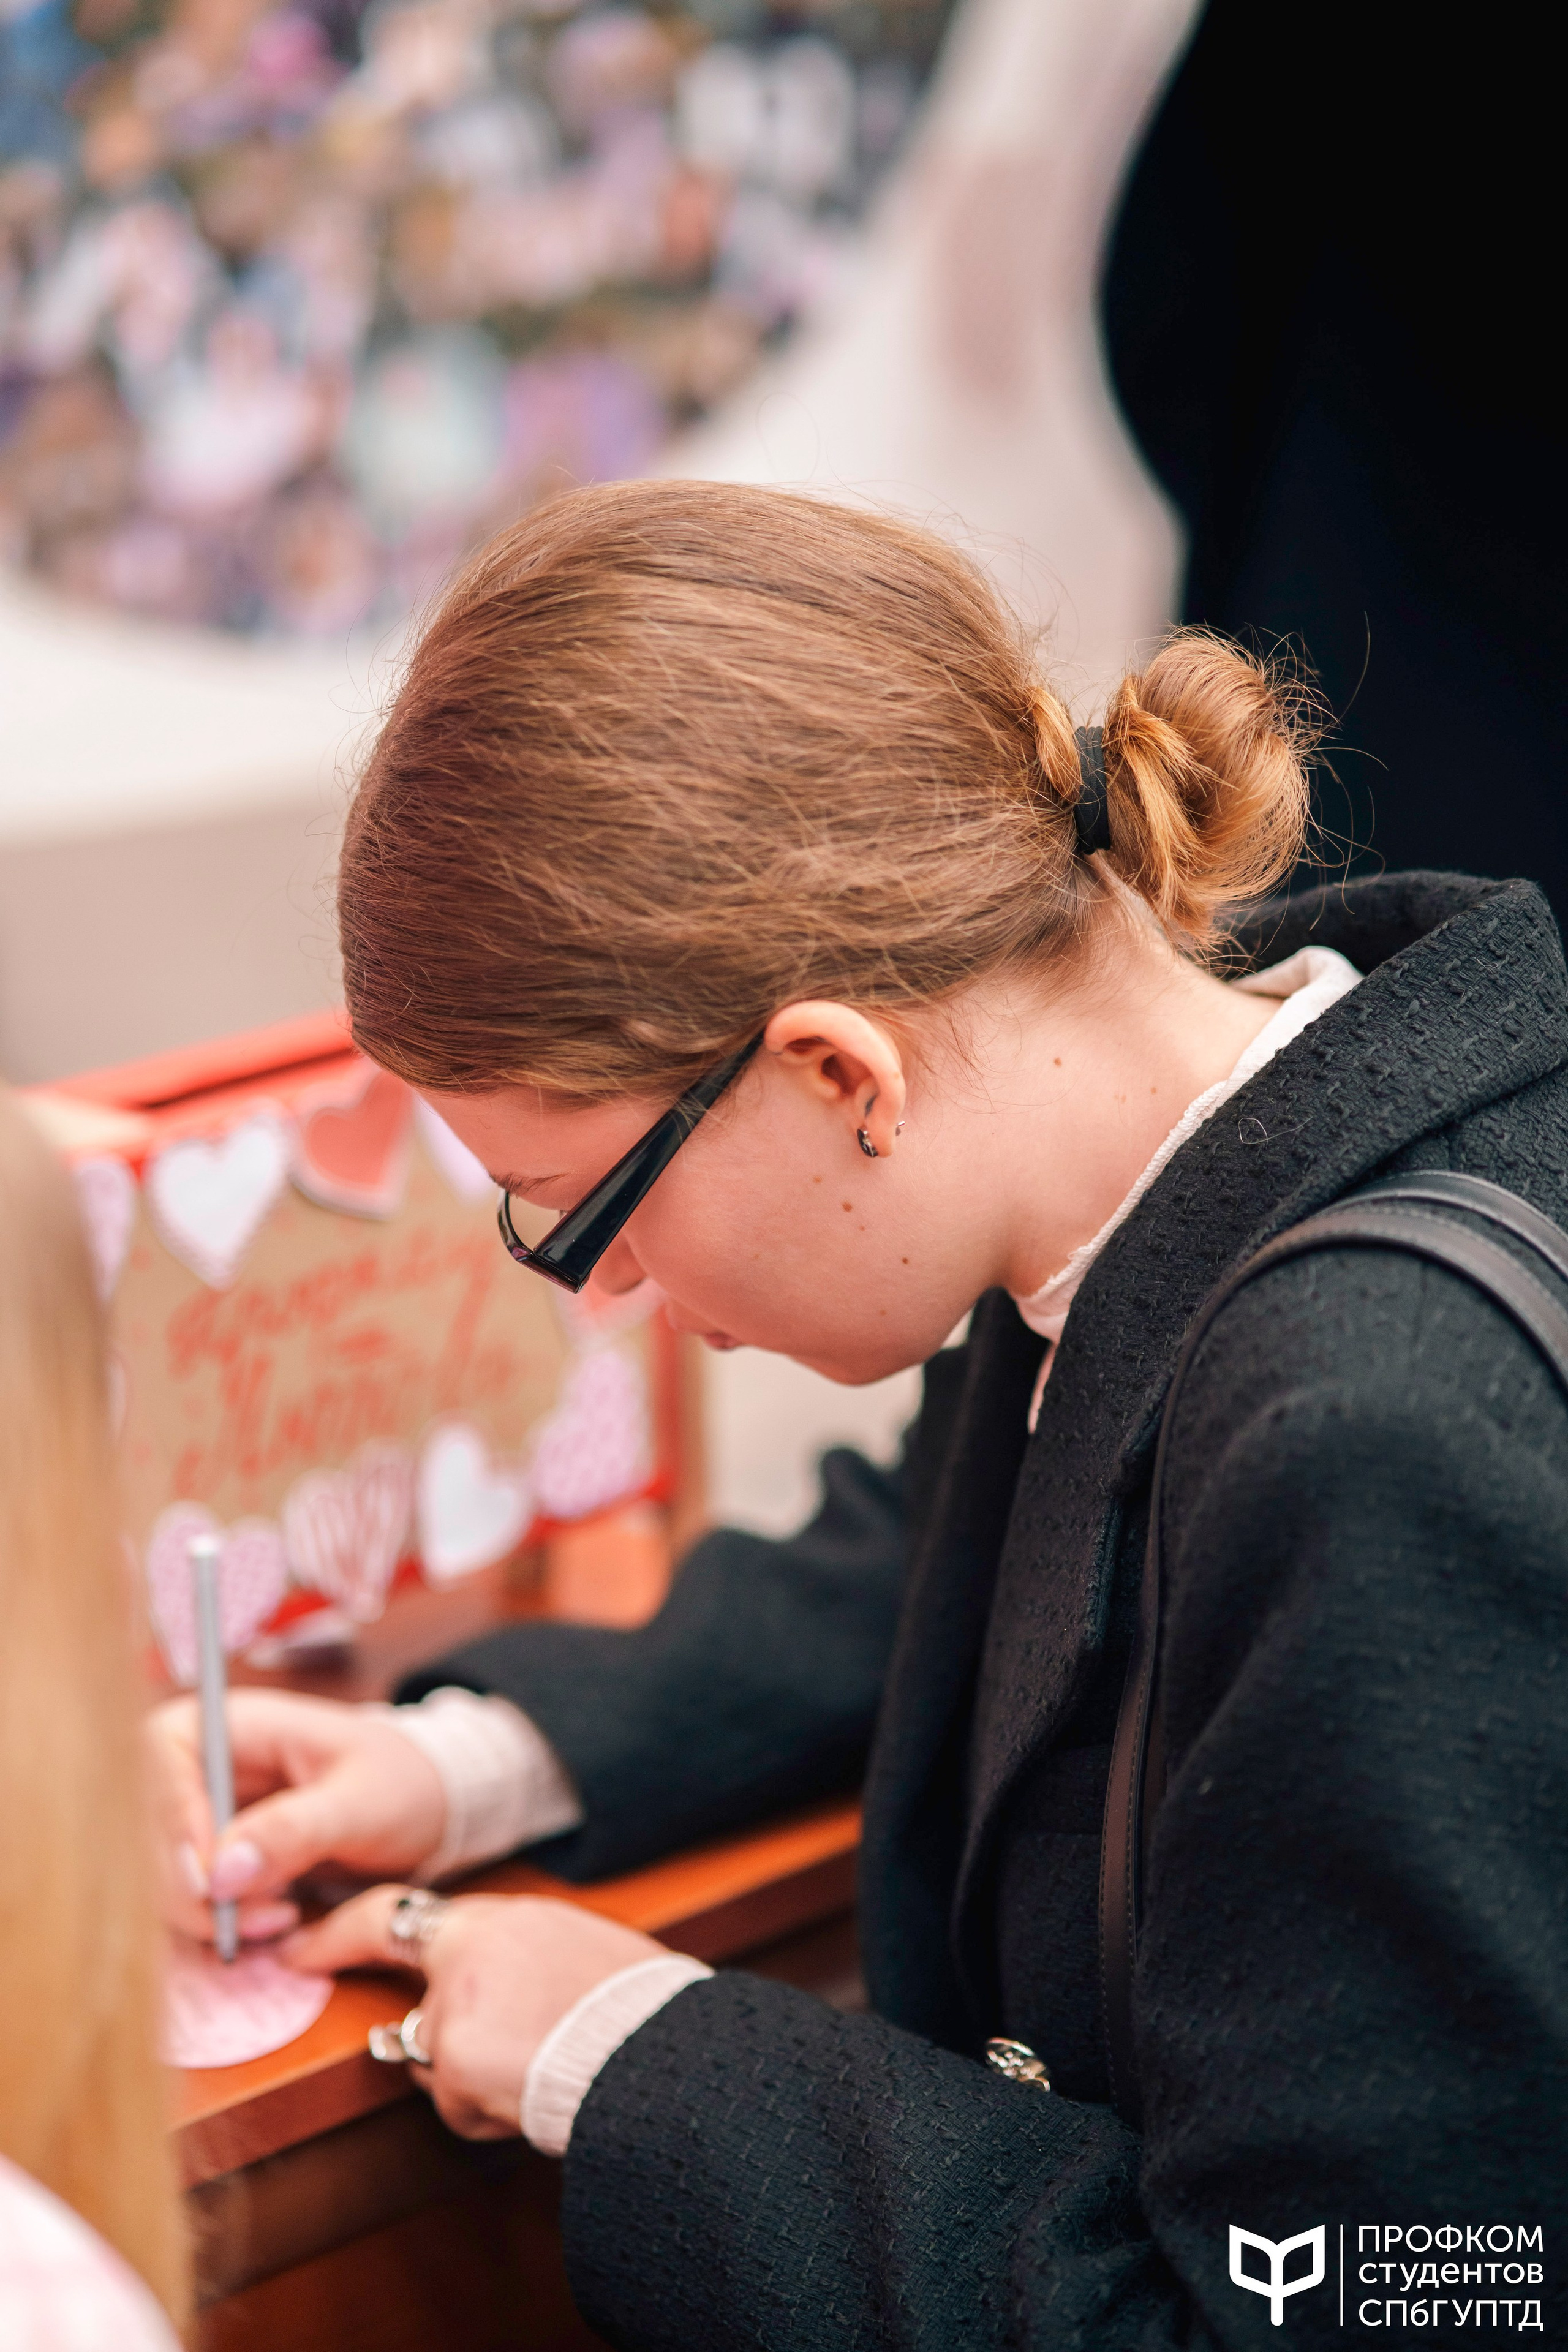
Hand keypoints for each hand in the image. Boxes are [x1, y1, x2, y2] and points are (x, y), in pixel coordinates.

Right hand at [146, 1690, 446, 1945]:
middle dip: (185, 1881)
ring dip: (204, 1910)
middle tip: (241, 1918)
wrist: (435, 1808)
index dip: (170, 1813)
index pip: (162, 1752)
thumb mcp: (363, 1802)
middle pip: (146, 1820)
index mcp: (239, 1726)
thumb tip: (222, 1872)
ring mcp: (209, 1815)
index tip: (205, 1876)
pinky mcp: (220, 1860)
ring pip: (162, 1868)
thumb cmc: (405, 1782)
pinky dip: (220, 1921)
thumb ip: (295, 1830)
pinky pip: (191, 1896)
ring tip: (277, 1920)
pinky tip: (274, 1923)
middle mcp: (210, 1767)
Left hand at [280, 1888, 665, 2137]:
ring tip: (548, 2071)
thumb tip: (480, 1989)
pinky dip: (490, 2112)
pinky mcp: (456, 2058)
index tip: (299, 1947)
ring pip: (440, 2065)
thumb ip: (514, 1960)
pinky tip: (536, 2097)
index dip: (340, 1933)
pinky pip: (457, 2105)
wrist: (661, 2047)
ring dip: (478, 2082)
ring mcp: (454, 2005)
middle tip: (465, 2054)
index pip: (398, 1916)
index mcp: (499, 1918)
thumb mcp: (574, 1950)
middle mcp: (466, 1951)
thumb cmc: (635, 2007)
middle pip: (414, 2012)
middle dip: (432, 2043)